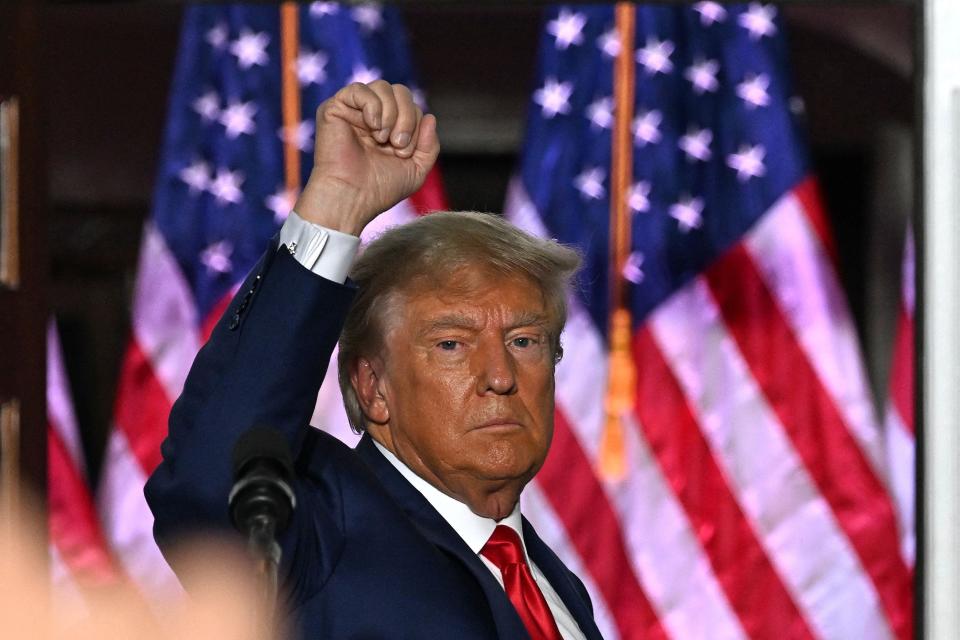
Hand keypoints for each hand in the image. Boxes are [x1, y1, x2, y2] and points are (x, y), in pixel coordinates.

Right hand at [294, 81, 439, 235]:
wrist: (353, 198)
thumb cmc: (381, 189)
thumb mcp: (416, 169)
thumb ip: (429, 145)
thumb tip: (430, 117)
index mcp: (389, 127)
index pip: (412, 106)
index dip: (415, 124)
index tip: (404, 152)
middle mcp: (371, 116)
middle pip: (400, 91)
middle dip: (407, 117)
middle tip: (397, 144)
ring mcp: (353, 111)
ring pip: (382, 87)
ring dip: (391, 113)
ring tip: (382, 138)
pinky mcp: (334, 109)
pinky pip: (359, 89)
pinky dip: (372, 106)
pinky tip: (372, 127)